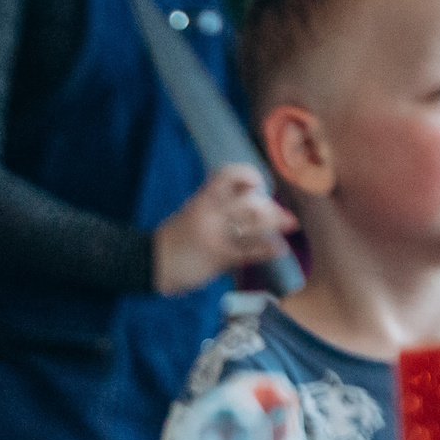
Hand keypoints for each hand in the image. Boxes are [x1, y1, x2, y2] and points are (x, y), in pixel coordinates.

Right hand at [152, 165, 297, 294]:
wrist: (149, 264)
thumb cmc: (173, 240)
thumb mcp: (190, 214)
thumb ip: (214, 206)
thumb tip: (247, 202)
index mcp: (201, 200)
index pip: (227, 175)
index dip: (247, 175)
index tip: (257, 184)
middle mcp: (209, 214)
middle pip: (248, 202)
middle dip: (270, 209)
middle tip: (282, 216)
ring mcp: (214, 235)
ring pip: (253, 224)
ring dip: (275, 224)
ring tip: (290, 226)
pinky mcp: (217, 257)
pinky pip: (248, 251)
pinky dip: (267, 249)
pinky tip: (278, 249)